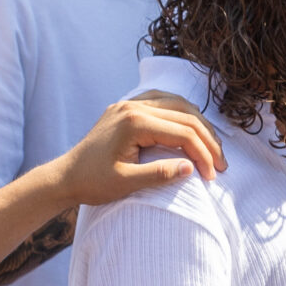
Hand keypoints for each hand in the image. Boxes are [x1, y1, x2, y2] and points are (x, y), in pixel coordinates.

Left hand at [42, 93, 226, 208]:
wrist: (65, 177)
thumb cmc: (92, 183)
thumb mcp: (126, 183)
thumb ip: (159, 174)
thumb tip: (192, 168)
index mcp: (134, 122)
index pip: (182, 133)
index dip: (203, 155)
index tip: (212, 176)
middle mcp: (132, 106)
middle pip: (185, 116)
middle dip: (207, 140)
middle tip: (221, 164)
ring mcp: (128, 104)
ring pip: (177, 104)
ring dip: (198, 124)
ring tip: (212, 147)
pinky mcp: (126, 108)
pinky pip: (162, 102)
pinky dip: (181, 113)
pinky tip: (191, 127)